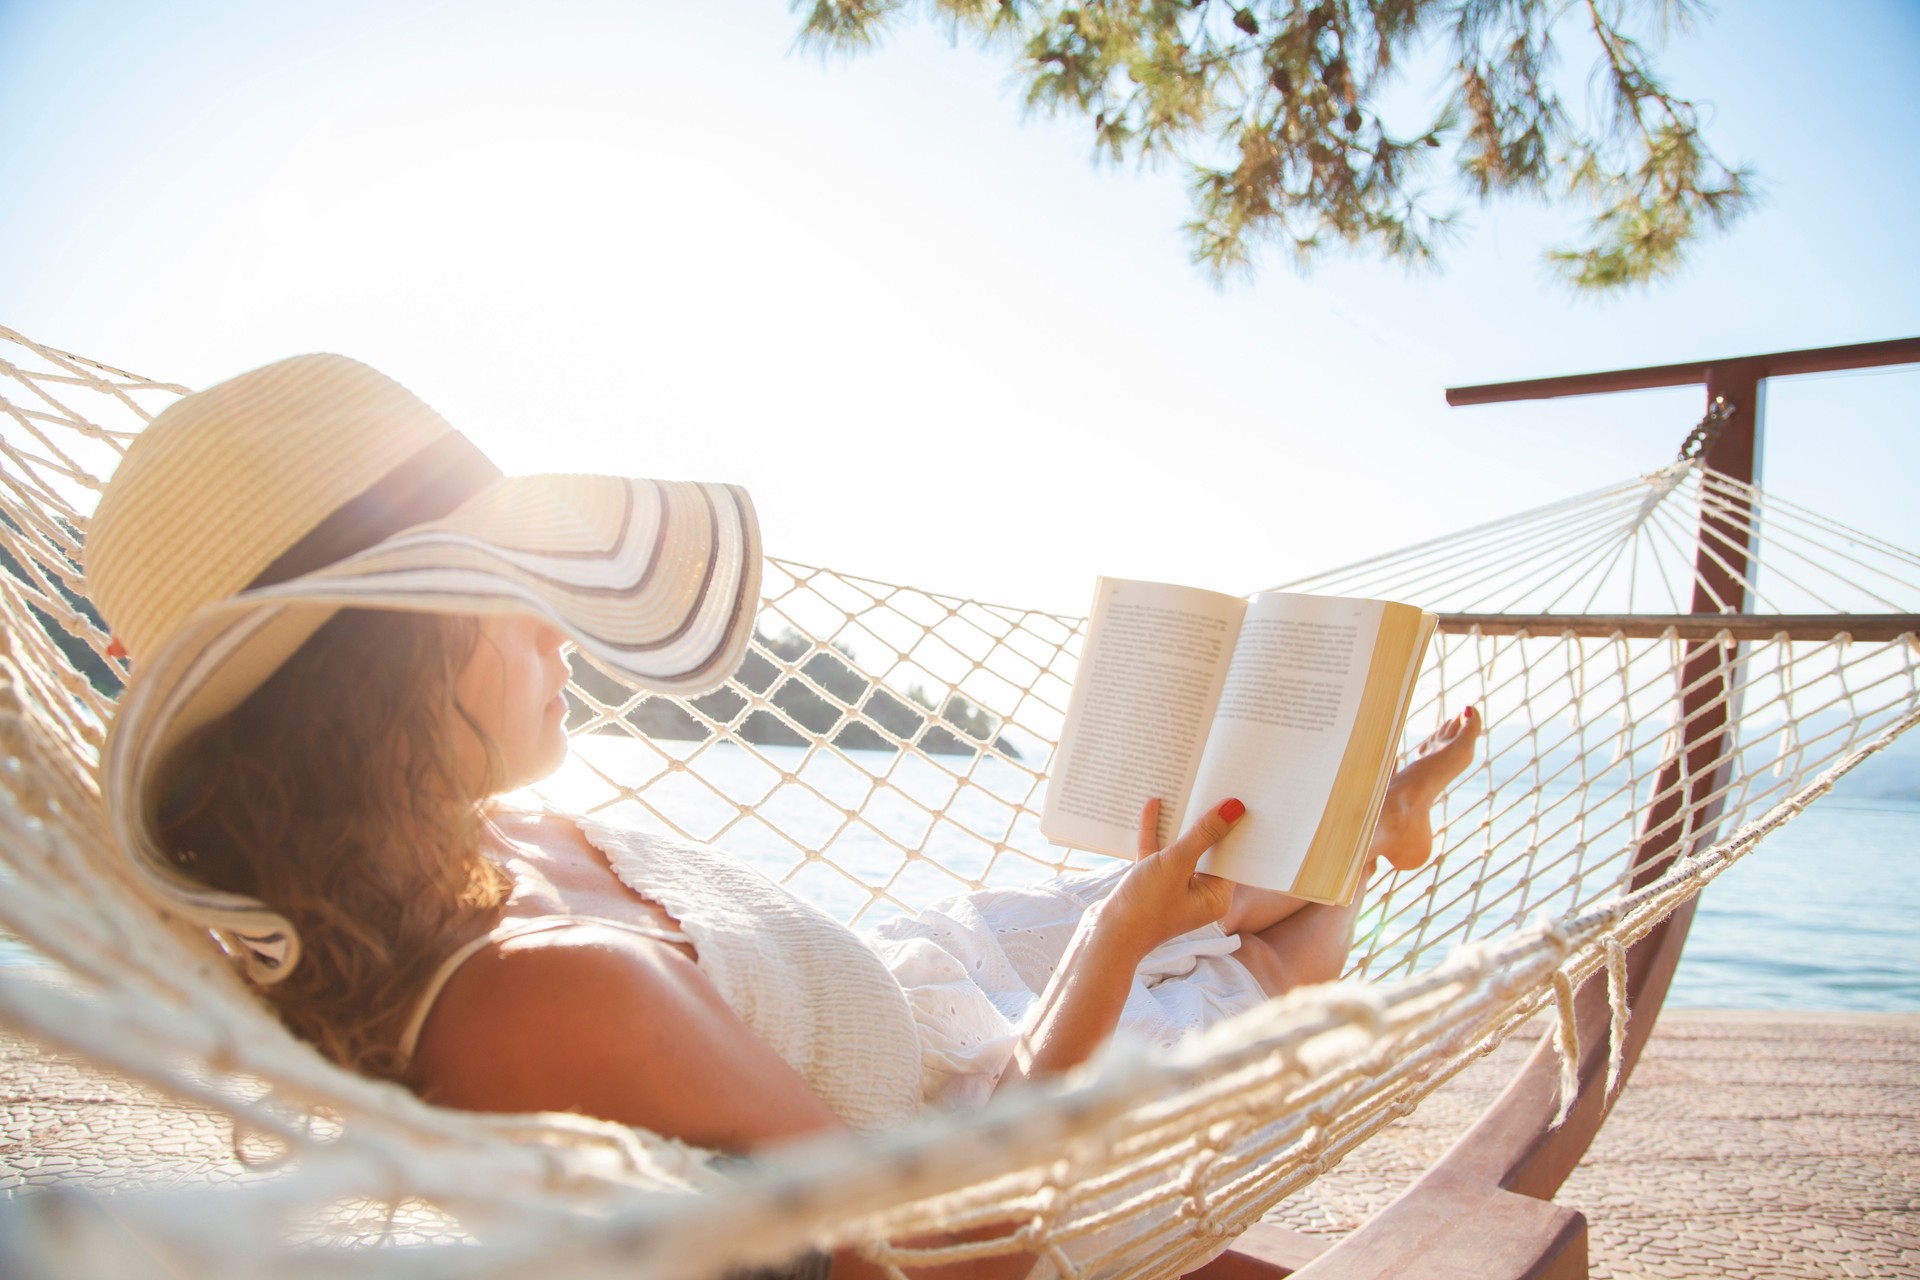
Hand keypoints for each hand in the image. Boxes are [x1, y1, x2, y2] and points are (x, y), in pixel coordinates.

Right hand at [1098, 797, 1244, 956]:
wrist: (1106, 935)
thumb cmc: (1146, 907)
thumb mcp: (1177, 864)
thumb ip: (1204, 835)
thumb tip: (1234, 809)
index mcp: (1215, 897)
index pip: (1231, 856)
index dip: (1234, 828)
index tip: (1238, 799)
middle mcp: (1198, 893)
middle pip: (1207, 850)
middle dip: (1205, 821)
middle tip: (1213, 787)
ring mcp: (1173, 888)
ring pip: (1180, 849)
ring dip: (1179, 824)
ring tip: (1186, 790)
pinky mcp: (1151, 884)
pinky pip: (1157, 853)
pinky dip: (1156, 832)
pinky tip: (1153, 805)